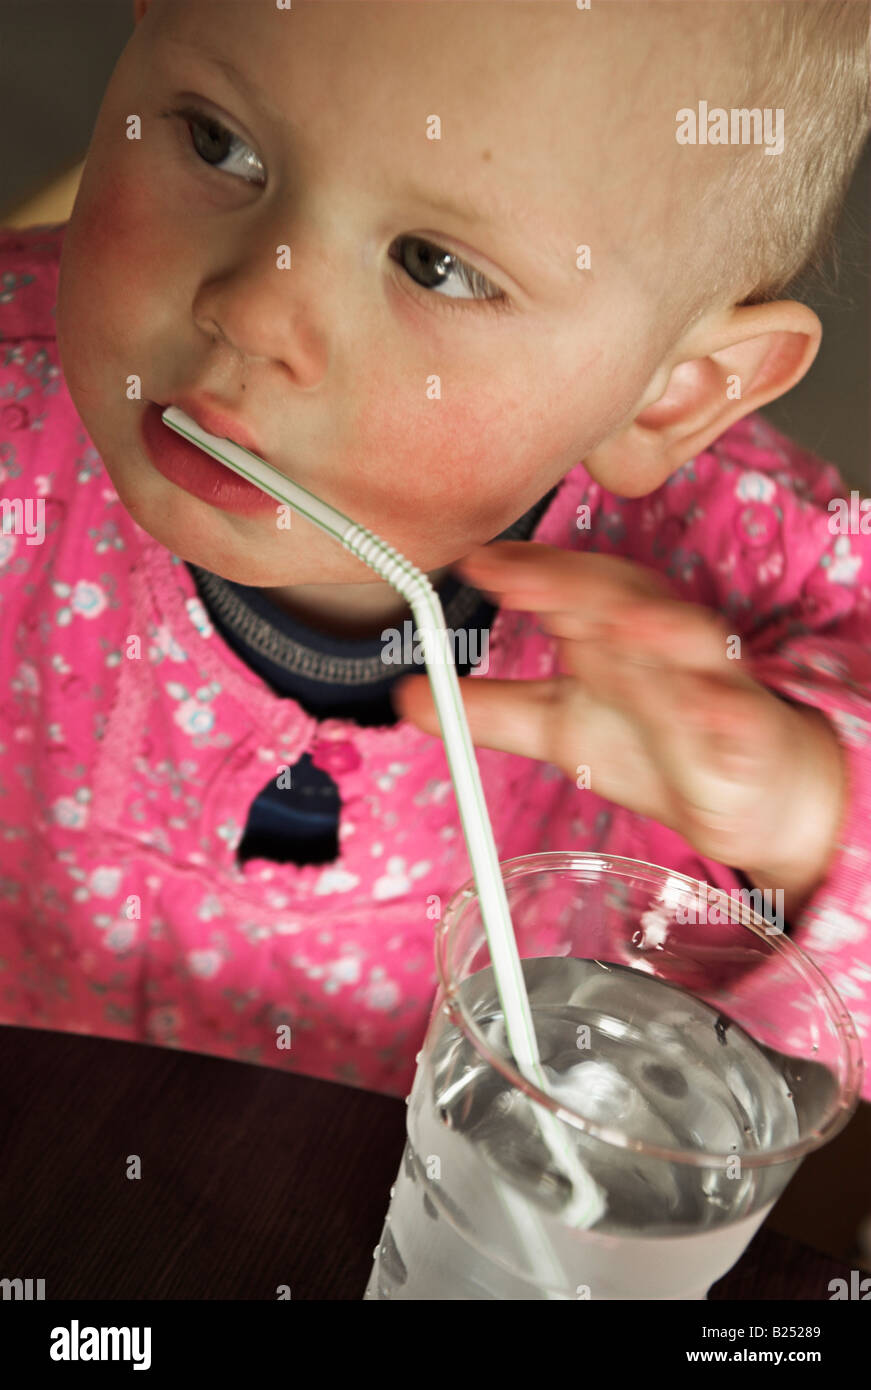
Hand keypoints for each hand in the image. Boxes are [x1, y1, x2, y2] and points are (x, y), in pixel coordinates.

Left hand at [392, 541, 844, 898]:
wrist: (743, 790)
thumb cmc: (649, 739)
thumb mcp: (556, 725)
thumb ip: (488, 707)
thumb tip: (408, 694)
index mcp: (611, 628)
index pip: (568, 583)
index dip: (526, 569)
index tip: (474, 561)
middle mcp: (659, 641)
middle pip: (620, 596)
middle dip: (570, 582)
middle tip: (514, 574)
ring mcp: (708, 682)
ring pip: (686, 640)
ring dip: (654, 627)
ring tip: (615, 622)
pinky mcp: (747, 732)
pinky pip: (738, 716)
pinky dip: (721, 709)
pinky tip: (701, 708)